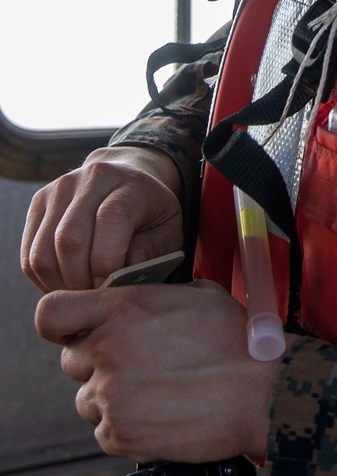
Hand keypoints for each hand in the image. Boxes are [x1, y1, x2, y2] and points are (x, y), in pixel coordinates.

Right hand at [21, 146, 183, 291]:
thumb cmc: (150, 213)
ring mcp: (60, 188)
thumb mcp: (168, 231)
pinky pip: (29, 254)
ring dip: (58, 284)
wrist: (126, 178)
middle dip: (80, 281)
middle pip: (69, 239)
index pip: (111, 219)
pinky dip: (43, 278)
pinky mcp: (38, 202)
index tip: (111, 289)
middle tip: (94, 297)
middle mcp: (92, 178)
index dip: (107, 263)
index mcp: (130, 183)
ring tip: (80, 291)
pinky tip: (65, 281)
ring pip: (42, 251)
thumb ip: (152, 252)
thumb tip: (123, 272)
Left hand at [34, 279, 279, 461]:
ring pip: (86, 400)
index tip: (75, 330)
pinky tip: (159, 415)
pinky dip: (126, 428)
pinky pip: (104, 433)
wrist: (262, 390)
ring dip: (112, 399)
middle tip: (134, 367)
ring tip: (153, 394)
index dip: (61, 323)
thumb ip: (150, 300)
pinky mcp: (120, 434)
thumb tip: (134, 307)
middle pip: (71, 360)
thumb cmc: (238, 341)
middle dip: (97, 364)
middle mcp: (109, 350)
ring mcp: (111, 396)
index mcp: (123, 309)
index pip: (51, 314)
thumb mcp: (196, 295)